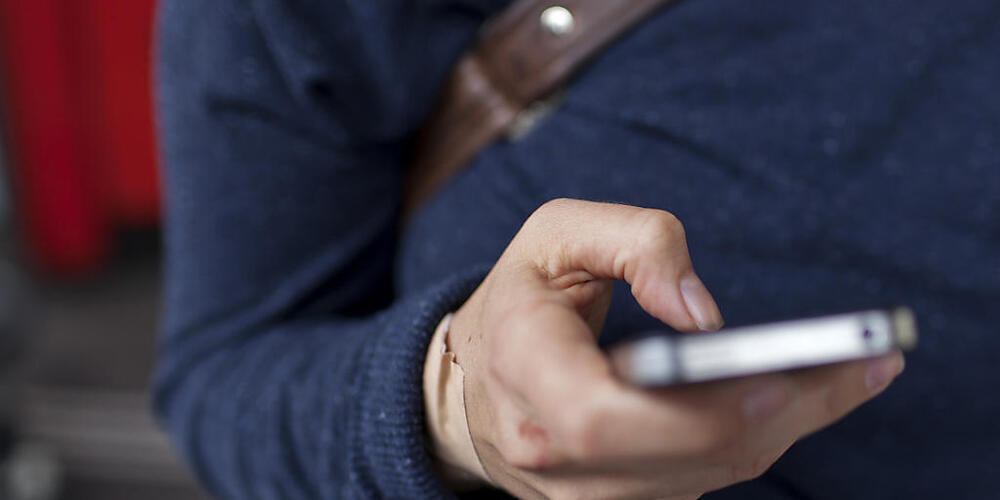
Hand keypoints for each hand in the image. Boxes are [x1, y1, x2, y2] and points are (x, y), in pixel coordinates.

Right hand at [446, 199, 902, 498]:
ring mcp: (580, 490)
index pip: (602, 419)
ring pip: (704, 473)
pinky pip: (702, 478)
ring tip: (860, 370)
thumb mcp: (557, 234)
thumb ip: (633, 243)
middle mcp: (547, 449)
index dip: (692, 412)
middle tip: (868, 359)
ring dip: (789, 425)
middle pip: (679, 454)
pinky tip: (806, 398)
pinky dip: (760, 438)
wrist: (479, 377)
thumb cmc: (522, 298)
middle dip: (782, 411)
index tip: (777, 378)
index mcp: (524, 371)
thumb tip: (704, 312)